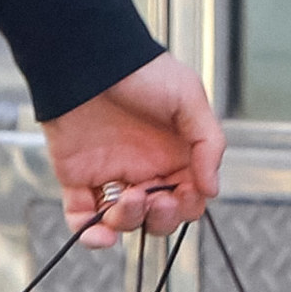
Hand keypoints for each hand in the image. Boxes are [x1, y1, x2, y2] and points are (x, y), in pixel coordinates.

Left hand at [44, 53, 225, 246]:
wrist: (91, 58)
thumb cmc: (142, 71)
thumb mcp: (189, 98)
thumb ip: (208, 144)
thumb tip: (212, 189)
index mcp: (173, 155)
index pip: (187, 198)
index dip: (188, 205)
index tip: (183, 194)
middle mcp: (144, 169)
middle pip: (157, 217)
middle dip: (160, 218)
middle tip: (156, 199)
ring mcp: (111, 175)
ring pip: (124, 222)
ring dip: (129, 223)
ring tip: (129, 199)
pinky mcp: (78, 177)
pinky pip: (82, 217)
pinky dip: (90, 234)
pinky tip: (101, 232)